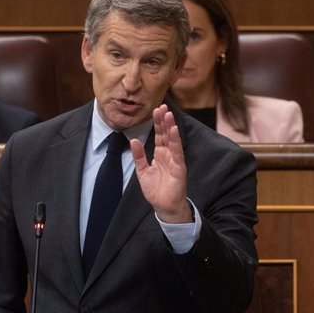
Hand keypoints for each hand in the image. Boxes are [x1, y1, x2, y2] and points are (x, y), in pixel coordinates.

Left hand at [130, 104, 191, 222]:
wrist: (164, 206)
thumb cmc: (156, 190)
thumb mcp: (142, 171)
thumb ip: (139, 156)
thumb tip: (134, 140)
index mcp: (160, 155)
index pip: (159, 135)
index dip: (157, 123)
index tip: (155, 109)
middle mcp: (168, 155)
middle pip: (166, 134)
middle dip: (164, 120)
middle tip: (161, 106)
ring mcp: (175, 161)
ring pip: (172, 140)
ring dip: (170, 127)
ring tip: (168, 114)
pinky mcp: (179, 168)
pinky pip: (177, 152)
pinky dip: (175, 141)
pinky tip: (173, 131)